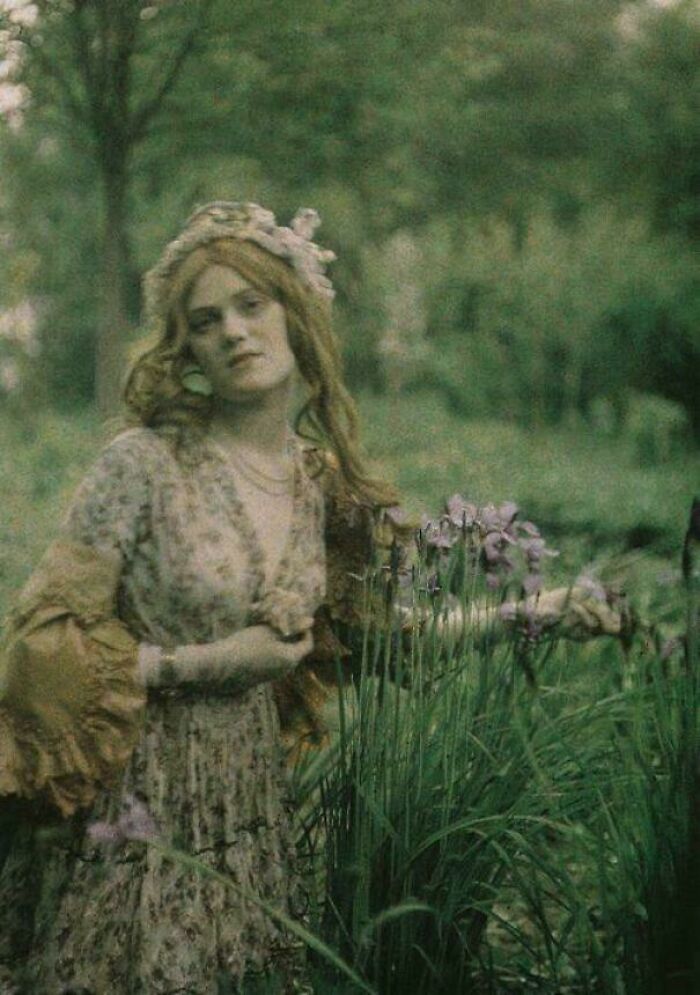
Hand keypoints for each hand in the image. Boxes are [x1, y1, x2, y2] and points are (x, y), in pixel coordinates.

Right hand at [166, 624, 312, 689]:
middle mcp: (284, 671)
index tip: (297, 618)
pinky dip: (269, 652)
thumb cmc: (247, 645)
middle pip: (295, 652)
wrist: (220, 667)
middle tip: (282, 622)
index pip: (307, 644)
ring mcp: (271, 677)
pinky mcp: (258, 679)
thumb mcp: (269, 631)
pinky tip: (255, 643)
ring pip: (282, 658)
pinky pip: (270, 664)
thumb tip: (311, 620)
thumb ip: (292, 626)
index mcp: (290, 660)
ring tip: (267, 630)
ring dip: (279, 644)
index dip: (305, 630)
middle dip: (291, 636)